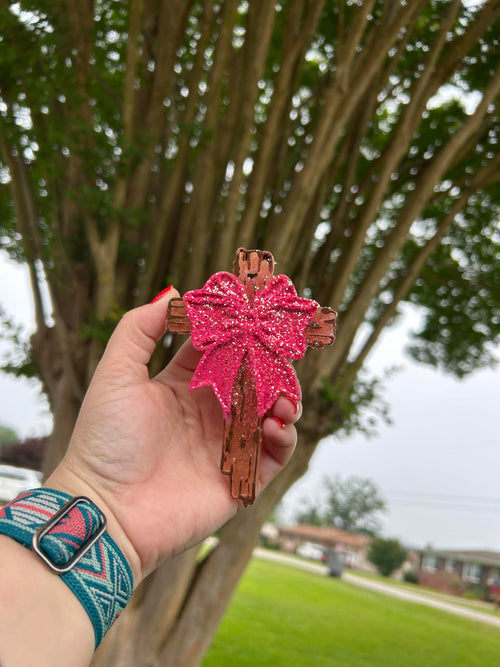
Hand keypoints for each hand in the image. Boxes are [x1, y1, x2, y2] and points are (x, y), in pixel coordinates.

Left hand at [48, 289, 300, 583]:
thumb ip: (139, 329)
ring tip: (282, 394)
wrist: (108, 510)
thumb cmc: (106, 440)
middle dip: (270, 364)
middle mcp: (208, 414)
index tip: (257, 312)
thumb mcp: (116, 374)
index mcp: (182, 388)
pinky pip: (275, 454)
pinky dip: (285, 436)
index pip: (220, 352)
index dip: (238, 332)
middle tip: (282, 349)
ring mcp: (226, 446)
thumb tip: (173, 294)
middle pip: (252, 380)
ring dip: (284, 399)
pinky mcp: (241, 479)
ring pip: (270, 413)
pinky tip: (275, 424)